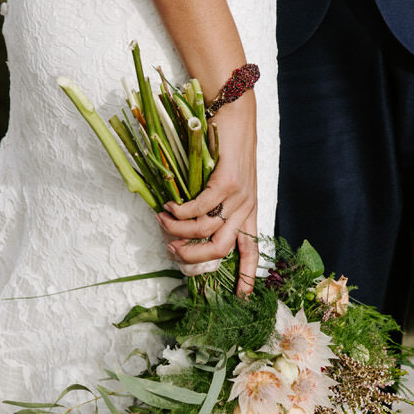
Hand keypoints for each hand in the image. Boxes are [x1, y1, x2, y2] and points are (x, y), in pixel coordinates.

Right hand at [155, 94, 258, 295]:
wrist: (235, 113)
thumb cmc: (226, 147)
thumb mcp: (226, 182)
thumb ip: (213, 206)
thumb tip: (186, 229)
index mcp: (249, 213)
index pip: (252, 253)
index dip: (248, 279)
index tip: (242, 300)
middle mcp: (246, 208)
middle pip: (220, 252)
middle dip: (191, 257)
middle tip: (171, 249)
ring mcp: (239, 196)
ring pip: (205, 231)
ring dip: (177, 230)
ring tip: (161, 219)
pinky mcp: (228, 181)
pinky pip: (199, 208)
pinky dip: (179, 210)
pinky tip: (169, 204)